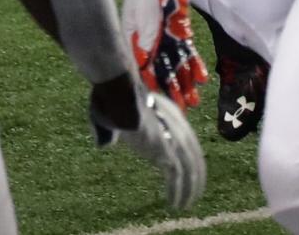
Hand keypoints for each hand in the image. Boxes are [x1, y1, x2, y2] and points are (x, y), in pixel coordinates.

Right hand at [90, 84, 205, 209]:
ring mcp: (173, 138)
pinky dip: (178, 192)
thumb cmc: (111, 96)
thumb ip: (117, 127)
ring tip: (185, 205)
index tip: (184, 170)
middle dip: (195, 176)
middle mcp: (177, 124)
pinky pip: (177, 177)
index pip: (187, 138)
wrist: (117, 93)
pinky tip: (174, 204)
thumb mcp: (119, 110)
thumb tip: (103, 142)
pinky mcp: (165, 151)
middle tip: (192, 193)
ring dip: (189, 190)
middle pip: (194, 155)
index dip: (188, 156)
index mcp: (169, 111)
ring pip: (190, 169)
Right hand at [122, 0, 208, 108]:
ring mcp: (165, 36)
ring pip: (177, 64)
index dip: (151, 85)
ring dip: (185, 82)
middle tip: (182, 109)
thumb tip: (144, 67)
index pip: (143, 68)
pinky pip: (187, 51)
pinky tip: (201, 78)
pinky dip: (194, 64)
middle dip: (172, 90)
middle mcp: (149, 41)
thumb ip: (144, 43)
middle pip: (162, 69)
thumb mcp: (140, 18)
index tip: (159, 103)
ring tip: (194, 100)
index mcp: (134, 39)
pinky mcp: (179, 30)